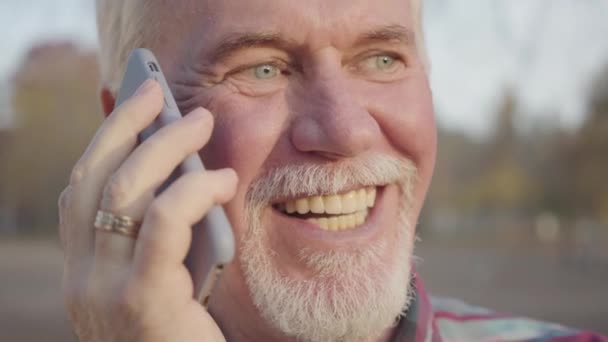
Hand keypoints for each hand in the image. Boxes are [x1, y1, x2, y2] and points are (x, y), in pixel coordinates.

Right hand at [58, 80, 235, 341]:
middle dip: (128, 126)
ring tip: (200, 122)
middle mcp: (82, 279)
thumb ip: (163, 232)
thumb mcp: (170, 276)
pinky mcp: (142, 304)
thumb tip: (181, 169)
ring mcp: (103, 293)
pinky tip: (221, 178)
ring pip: (122, 193)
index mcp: (85, 269)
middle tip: (163, 93)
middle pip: (94, 179)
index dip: (105, 138)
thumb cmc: (189, 335)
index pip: (81, 187)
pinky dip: (190, 191)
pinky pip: (161, 227)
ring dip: (163, 147)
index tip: (135, 100)